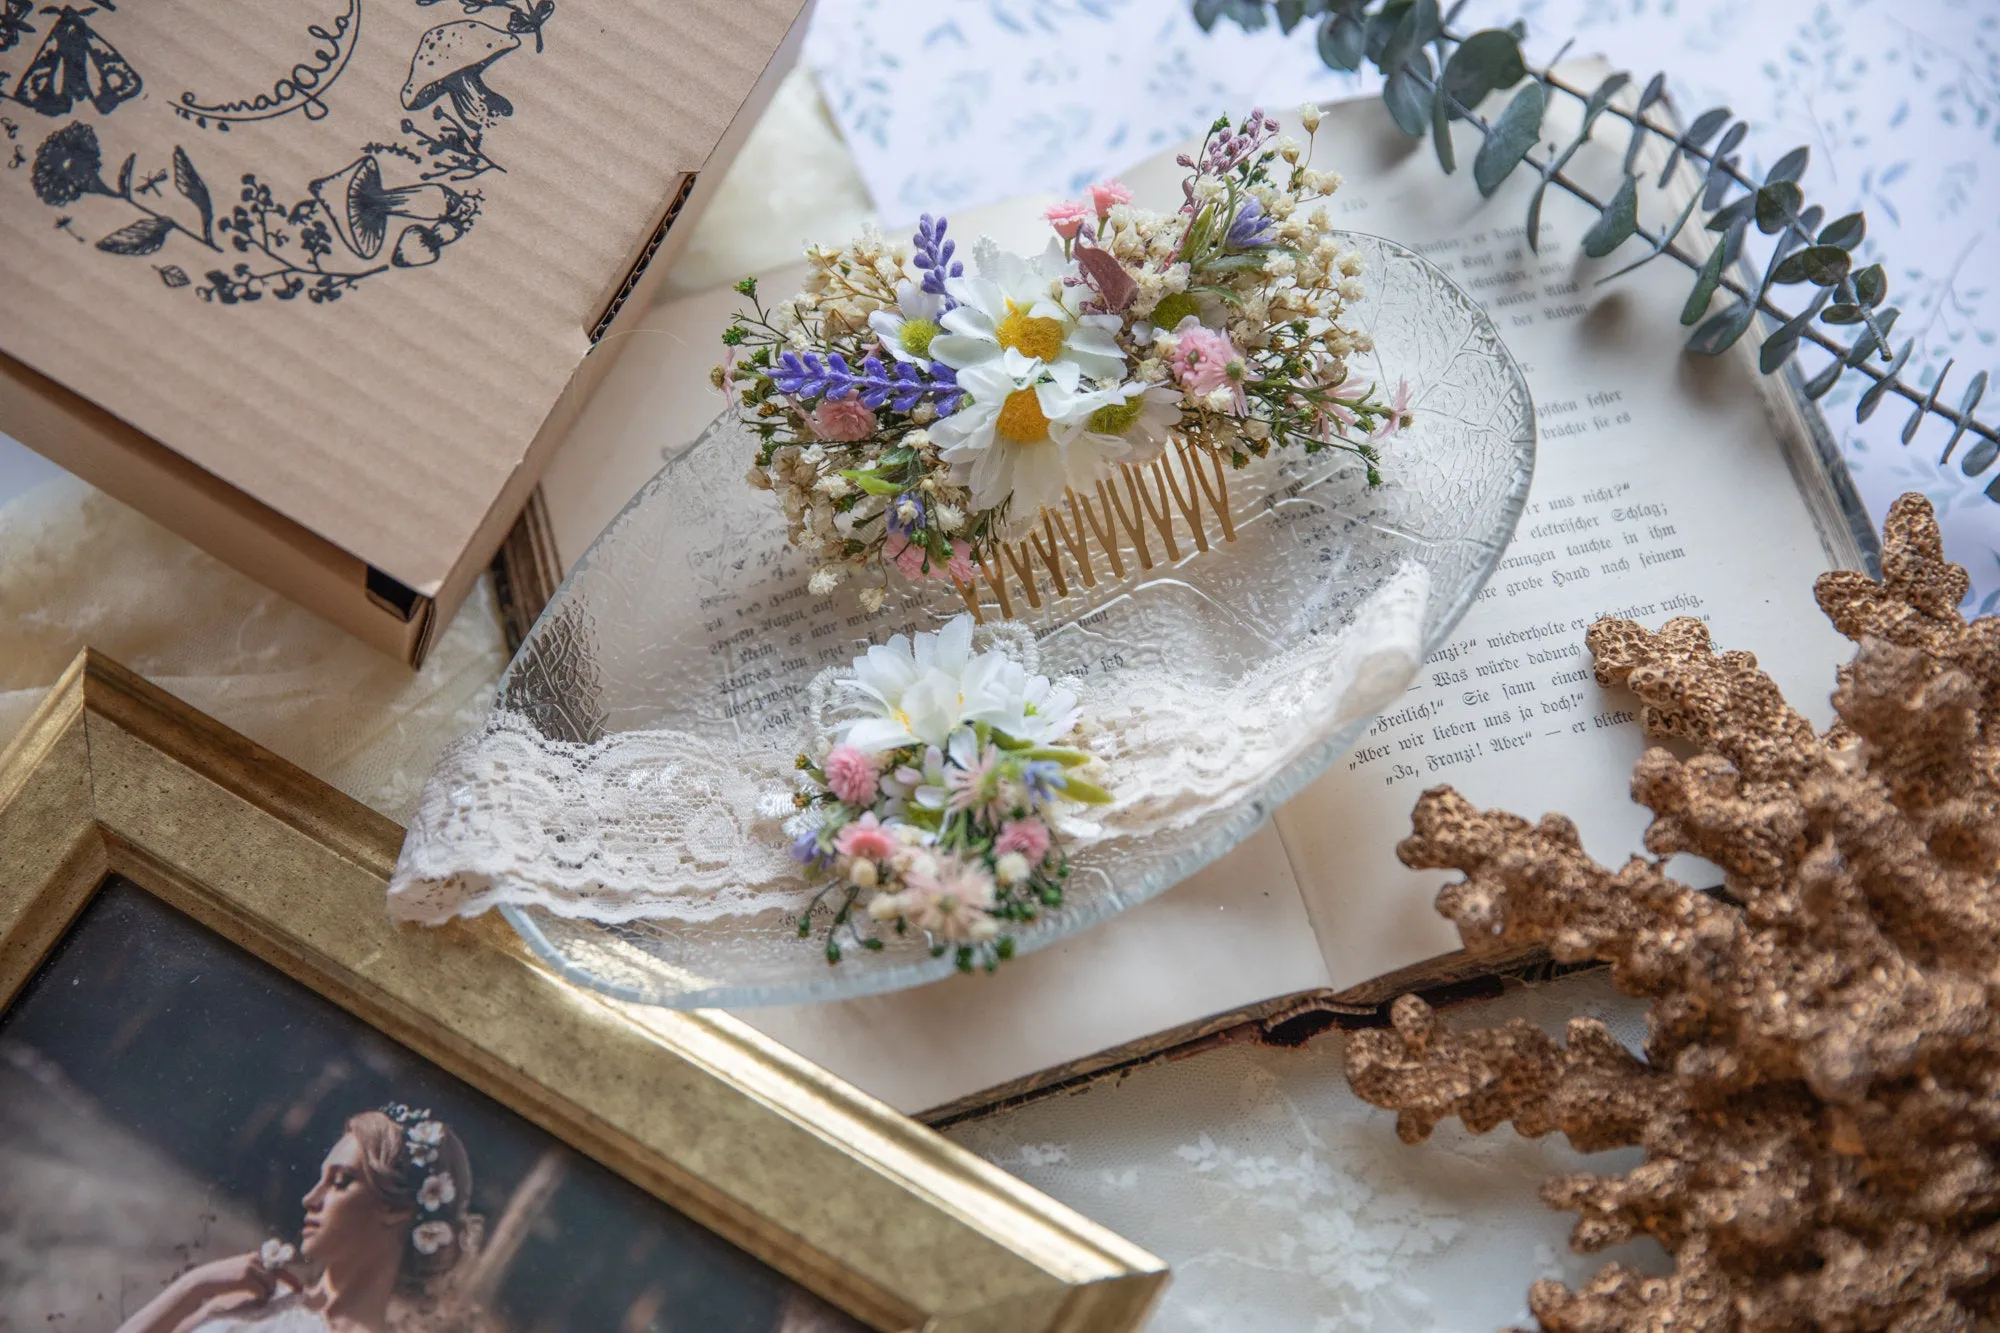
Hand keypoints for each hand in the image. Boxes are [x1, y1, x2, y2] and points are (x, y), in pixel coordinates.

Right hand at [174, 1252, 300, 1308]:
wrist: (203, 1281)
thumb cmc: (221, 1281)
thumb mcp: (240, 1274)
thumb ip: (255, 1275)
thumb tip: (271, 1288)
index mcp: (255, 1258)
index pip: (278, 1267)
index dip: (290, 1279)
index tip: (300, 1289)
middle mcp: (255, 1259)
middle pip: (277, 1277)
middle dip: (285, 1286)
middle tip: (291, 1294)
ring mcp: (251, 1267)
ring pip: (270, 1285)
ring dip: (266, 1296)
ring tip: (255, 1300)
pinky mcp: (245, 1276)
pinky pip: (262, 1291)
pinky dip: (260, 1299)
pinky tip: (251, 1301)